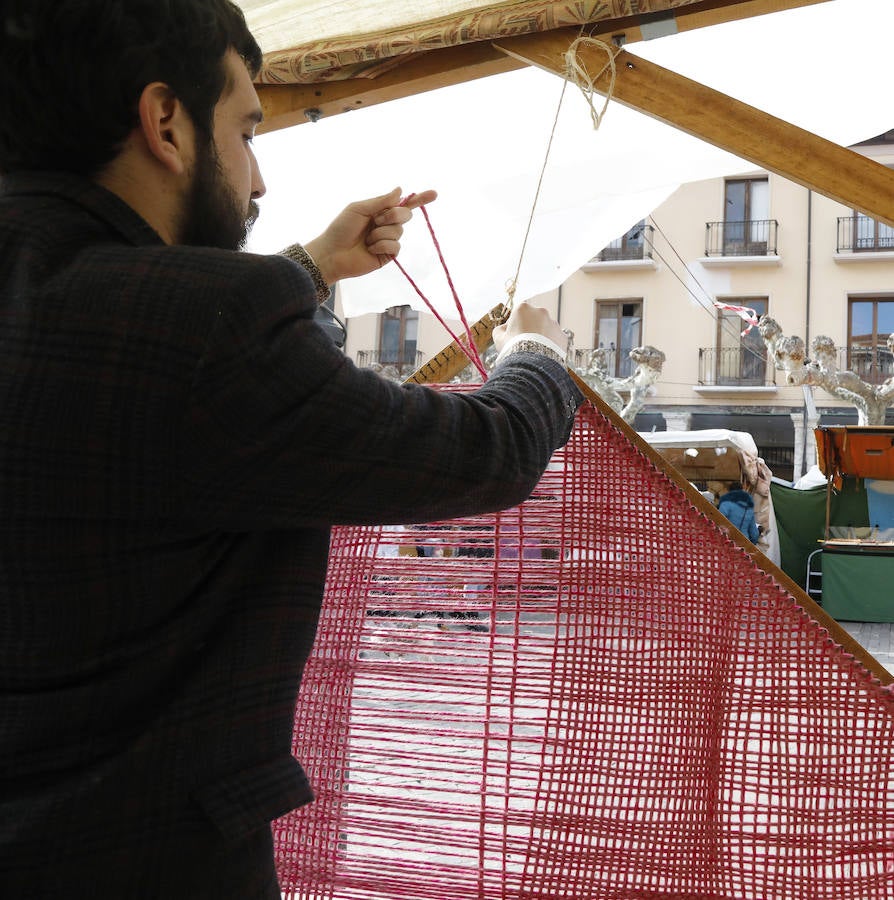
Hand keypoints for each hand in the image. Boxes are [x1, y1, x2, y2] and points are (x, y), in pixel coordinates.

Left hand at [304, 187, 437, 283]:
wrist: (332, 253)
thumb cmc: (341, 228)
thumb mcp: (359, 208)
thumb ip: (381, 201)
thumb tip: (400, 190)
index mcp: (380, 211)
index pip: (404, 204)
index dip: (420, 199)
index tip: (434, 194)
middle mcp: (386, 225)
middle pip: (405, 215)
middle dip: (392, 215)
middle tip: (376, 220)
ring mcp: (387, 240)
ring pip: (399, 231)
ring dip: (381, 233)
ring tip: (366, 239)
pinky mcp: (387, 255)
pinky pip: (395, 246)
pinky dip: (381, 245)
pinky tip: (369, 248)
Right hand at [492, 301, 567, 353]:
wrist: (532, 363)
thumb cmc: (513, 348)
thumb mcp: (498, 338)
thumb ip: (501, 329)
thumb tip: (505, 328)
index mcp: (523, 308)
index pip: (518, 313)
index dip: (515, 325)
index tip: (513, 336)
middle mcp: (541, 311)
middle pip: (534, 319)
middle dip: (530, 329)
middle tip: (524, 344)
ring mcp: (553, 323)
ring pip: (546, 329)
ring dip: (541, 337)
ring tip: (535, 351)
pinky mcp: (562, 335)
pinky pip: (555, 339)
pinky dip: (551, 345)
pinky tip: (544, 354)